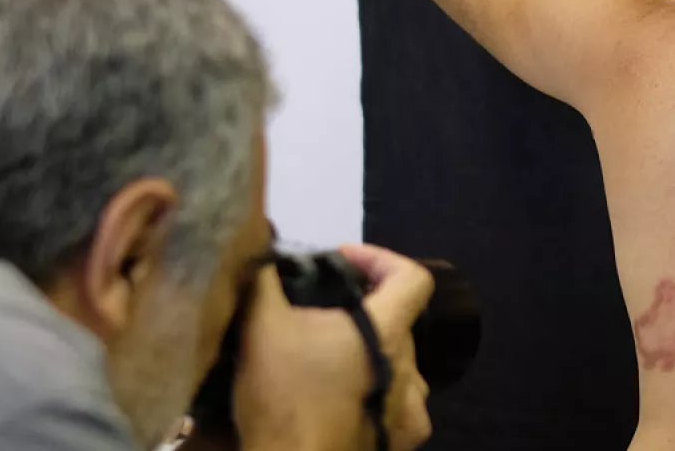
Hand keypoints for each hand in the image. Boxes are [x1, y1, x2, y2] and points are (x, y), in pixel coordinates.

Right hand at [231, 244, 435, 450]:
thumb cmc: (283, 398)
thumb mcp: (261, 327)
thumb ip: (265, 277)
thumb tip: (263, 244)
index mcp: (387, 333)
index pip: (412, 277)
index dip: (379, 258)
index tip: (343, 261)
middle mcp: (410, 369)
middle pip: (398, 321)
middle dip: (362, 309)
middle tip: (319, 310)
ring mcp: (411, 410)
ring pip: (399, 365)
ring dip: (370, 352)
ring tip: (330, 356)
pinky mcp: (401, 441)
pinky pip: (398, 403)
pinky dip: (375, 391)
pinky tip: (344, 397)